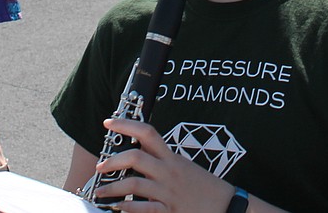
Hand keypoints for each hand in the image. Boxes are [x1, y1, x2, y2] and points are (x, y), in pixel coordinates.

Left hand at [92, 118, 236, 211]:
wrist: (227, 206)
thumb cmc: (203, 186)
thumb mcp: (183, 166)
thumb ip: (162, 159)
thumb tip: (139, 150)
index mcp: (171, 157)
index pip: (147, 133)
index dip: (126, 125)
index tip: (109, 122)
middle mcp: (168, 172)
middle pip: (135, 158)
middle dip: (112, 161)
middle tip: (100, 166)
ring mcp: (168, 192)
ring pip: (134, 185)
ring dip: (113, 189)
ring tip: (101, 192)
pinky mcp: (169, 211)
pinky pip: (145, 209)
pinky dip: (129, 208)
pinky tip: (120, 208)